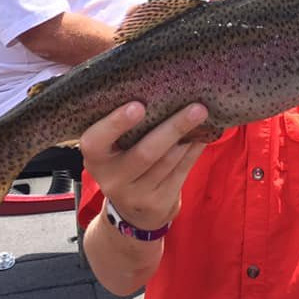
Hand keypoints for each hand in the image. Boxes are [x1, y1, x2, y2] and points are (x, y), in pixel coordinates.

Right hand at [80, 101, 207, 231]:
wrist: (132, 212)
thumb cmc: (123, 162)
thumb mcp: (111, 149)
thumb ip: (123, 127)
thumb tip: (158, 87)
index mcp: (95, 158)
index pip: (96, 140)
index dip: (115, 123)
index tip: (138, 105)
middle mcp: (112, 179)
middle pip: (145, 153)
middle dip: (173, 128)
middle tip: (196, 107)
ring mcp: (136, 195)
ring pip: (167, 162)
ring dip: (187, 137)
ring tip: (202, 114)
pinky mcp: (158, 203)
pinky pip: (180, 172)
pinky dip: (193, 151)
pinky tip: (204, 134)